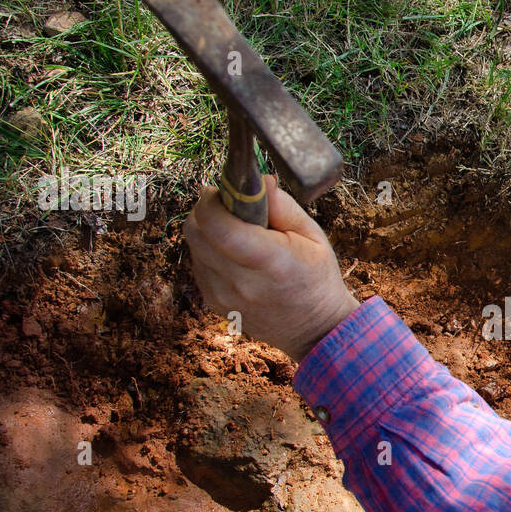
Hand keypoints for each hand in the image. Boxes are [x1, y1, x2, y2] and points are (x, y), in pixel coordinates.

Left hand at [182, 174, 359, 361]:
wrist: (314, 331)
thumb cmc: (317, 279)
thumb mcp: (313, 236)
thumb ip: (283, 205)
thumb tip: (258, 180)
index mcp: (269, 262)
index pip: (217, 224)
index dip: (212, 200)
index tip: (224, 190)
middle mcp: (239, 282)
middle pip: (196, 231)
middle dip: (207, 210)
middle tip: (231, 207)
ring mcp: (221, 296)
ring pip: (194, 246)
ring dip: (208, 230)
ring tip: (238, 234)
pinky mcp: (212, 302)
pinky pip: (198, 263)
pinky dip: (210, 250)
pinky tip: (235, 256)